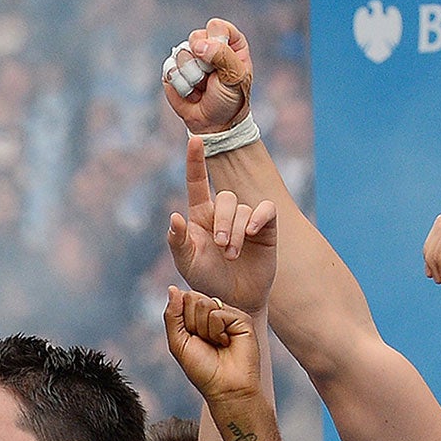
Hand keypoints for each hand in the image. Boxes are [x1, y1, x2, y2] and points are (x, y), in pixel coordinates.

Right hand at [162, 18, 252, 134]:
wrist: (214, 124)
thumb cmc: (230, 99)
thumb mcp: (235, 76)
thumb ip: (221, 55)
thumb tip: (197, 45)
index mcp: (228, 40)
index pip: (216, 26)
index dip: (216, 44)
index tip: (223, 63)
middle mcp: (207, 44)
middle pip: (195, 38)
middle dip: (203, 63)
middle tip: (212, 78)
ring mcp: (188, 56)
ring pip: (181, 54)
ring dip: (193, 77)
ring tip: (202, 88)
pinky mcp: (173, 69)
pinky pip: (170, 69)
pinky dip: (182, 86)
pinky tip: (192, 93)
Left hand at [164, 287, 262, 407]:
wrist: (225, 387)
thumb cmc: (202, 369)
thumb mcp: (178, 342)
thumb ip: (172, 315)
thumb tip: (172, 288)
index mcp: (198, 317)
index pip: (182, 299)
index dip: (181, 320)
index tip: (191, 339)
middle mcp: (214, 313)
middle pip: (192, 297)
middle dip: (192, 323)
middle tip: (204, 342)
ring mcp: (228, 314)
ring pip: (205, 304)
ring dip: (205, 330)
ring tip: (216, 344)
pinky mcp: (242, 318)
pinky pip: (219, 313)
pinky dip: (217, 331)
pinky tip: (226, 343)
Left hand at [168, 137, 276, 313]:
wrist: (234, 301)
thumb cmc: (207, 281)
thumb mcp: (187, 263)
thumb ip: (178, 241)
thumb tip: (174, 216)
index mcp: (201, 216)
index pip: (197, 182)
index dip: (195, 161)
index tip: (195, 140)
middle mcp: (224, 213)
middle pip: (225, 198)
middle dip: (223, 221)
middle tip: (221, 247)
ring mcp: (246, 220)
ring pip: (243, 209)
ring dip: (237, 231)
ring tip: (232, 255)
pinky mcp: (265, 228)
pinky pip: (265, 210)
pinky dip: (259, 217)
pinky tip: (253, 232)